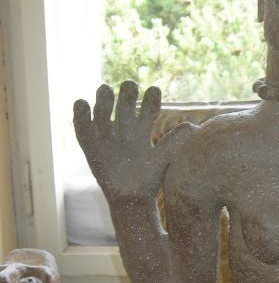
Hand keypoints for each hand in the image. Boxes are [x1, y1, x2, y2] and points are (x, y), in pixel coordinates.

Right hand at [73, 80, 186, 199]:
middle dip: (126, 93)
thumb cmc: (149, 179)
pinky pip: (83, 126)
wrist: (130, 198)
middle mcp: (124, 129)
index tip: (154, 89)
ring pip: (103, 110)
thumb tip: (192, 126)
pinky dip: (81, 114)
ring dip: (104, 100)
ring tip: (106, 89)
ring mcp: (106, 135)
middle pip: (124, 104)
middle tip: (130, 84)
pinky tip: (83, 103)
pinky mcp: (90, 144)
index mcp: (142, 130)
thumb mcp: (162, 158)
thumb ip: (174, 142)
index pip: (148, 108)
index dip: (151, 98)